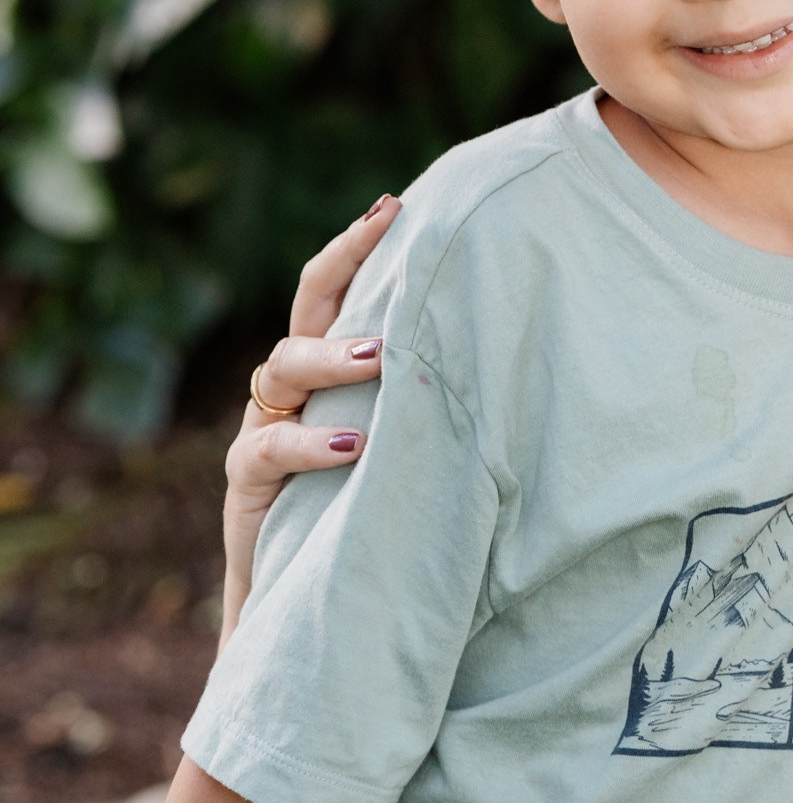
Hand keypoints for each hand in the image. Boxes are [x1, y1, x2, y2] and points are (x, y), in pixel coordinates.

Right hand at [219, 196, 398, 645]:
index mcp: (335, 367)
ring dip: (333, 356)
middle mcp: (296, 387)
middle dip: (344, 266)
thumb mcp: (417, 443)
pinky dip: (310, 444)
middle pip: (308, 308)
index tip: (398, 203)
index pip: (341, 289)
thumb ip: (443, 398)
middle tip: (395, 246)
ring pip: (283, 367)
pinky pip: (266, 449)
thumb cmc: (383, 509)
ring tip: (381, 355)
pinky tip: (354, 444)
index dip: (361, 245)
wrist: (317, 599)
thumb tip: (533, 351)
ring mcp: (264, 428)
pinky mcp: (248, 483)